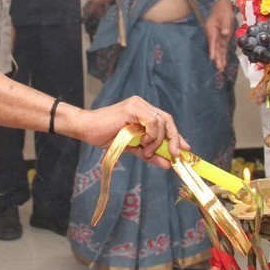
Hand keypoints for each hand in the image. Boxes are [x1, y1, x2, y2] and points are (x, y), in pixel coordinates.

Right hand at [67, 96, 188, 169]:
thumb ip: (150, 154)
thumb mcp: (133, 148)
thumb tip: (168, 164)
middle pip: (167, 119)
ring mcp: (137, 104)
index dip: (176, 136)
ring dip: (157, 140)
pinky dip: (151, 135)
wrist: (85, 130)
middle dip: (174, 138)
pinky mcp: (132, 108)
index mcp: (142, 111)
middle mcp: (142, 105)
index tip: (185, 150)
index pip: (165, 121)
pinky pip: (152, 121)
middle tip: (175, 155)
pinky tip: (143, 143)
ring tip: (146, 151)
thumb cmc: (105, 137)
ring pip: (161, 121)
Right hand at [205, 0, 234, 70]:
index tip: (213, 58)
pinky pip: (222, 47)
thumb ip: (226, 26)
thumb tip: (225, 34)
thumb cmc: (224, 10)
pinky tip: (223, 62)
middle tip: (219, 68)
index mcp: (211, 28)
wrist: (223, 5)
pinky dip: (223, 54)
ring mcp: (217, 36)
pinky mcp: (222, 37)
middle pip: (215, 47)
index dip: (213, 50)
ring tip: (221, 68)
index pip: (212, 41)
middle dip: (217, 58)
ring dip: (220, 58)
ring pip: (219, 49)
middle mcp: (213, 34)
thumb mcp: (226, 16)